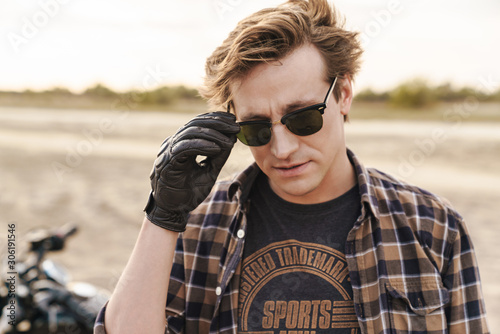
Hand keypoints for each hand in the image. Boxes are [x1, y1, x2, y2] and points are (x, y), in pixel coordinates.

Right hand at [144, 112, 239, 231]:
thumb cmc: (188, 191)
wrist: (172, 211)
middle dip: (217, 123)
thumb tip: (231, 140)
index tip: (233, 121)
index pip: (198, 123)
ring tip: (229, 140)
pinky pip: (184, 148)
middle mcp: (173, 144)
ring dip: (213, 135)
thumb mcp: (209, 171)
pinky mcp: (166, 162)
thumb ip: (218, 157)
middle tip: (234, 127)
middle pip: (195, 124)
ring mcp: (168, 151)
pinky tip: (217, 148)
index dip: (216, 119)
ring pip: (190, 133)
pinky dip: (202, 146)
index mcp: (181, 143)